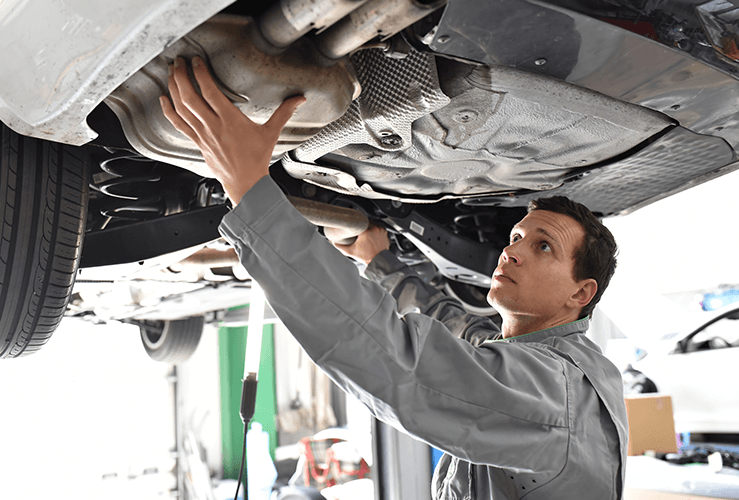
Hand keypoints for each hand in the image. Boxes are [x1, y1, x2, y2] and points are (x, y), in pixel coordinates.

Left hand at [160, 56, 304, 204]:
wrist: (246, 183)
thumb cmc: (256, 160)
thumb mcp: (271, 133)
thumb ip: (283, 113)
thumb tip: (299, 99)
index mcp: (231, 121)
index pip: (210, 91)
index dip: (201, 73)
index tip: (197, 61)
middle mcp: (213, 127)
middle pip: (190, 97)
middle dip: (182, 76)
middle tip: (180, 62)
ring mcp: (203, 135)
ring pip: (182, 108)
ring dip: (174, 89)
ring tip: (172, 74)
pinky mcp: (198, 142)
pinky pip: (179, 125)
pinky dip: (169, 111)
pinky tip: (164, 100)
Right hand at [333, 225, 389, 264]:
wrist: (379, 260)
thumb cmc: (366, 257)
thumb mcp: (351, 252)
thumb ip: (340, 247)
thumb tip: (333, 242)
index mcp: (366, 231)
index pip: (358, 221)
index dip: (355, 223)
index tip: (353, 225)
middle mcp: (374, 228)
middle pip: (365, 221)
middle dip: (361, 224)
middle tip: (358, 228)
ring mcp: (380, 230)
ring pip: (372, 222)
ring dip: (368, 225)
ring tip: (364, 230)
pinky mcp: (384, 232)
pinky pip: (378, 226)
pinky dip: (375, 228)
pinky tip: (371, 232)